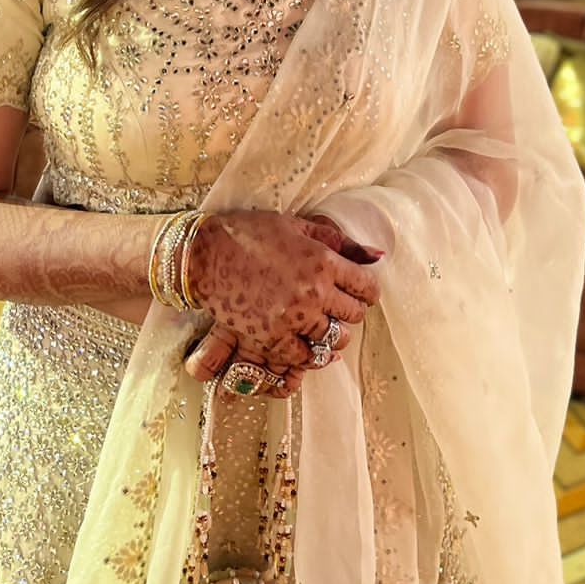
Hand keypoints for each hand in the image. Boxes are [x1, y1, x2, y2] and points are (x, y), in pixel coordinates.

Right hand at [183, 212, 382, 388]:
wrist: (205, 254)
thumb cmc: (252, 234)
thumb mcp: (299, 227)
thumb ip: (341, 242)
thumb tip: (378, 256)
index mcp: (323, 261)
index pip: (366, 286)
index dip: (367, 290)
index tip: (359, 290)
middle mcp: (314, 292)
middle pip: (353, 315)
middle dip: (351, 311)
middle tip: (340, 306)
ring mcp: (293, 318)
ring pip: (333, 339)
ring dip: (333, 334)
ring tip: (323, 324)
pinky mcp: (271, 337)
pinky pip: (304, 356)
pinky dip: (310, 352)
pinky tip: (306, 341)